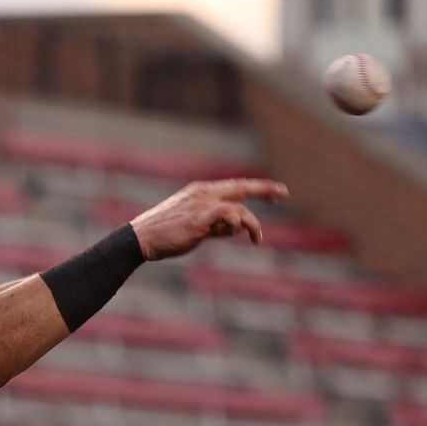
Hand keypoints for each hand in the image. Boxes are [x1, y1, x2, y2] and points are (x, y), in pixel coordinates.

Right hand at [130, 179, 286, 261]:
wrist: (142, 239)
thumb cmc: (167, 234)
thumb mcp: (197, 227)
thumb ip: (218, 225)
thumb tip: (238, 227)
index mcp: (203, 192)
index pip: (236, 186)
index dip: (258, 187)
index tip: (276, 191)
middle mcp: (204, 193)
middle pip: (242, 187)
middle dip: (265, 189)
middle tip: (284, 193)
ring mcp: (201, 204)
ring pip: (239, 209)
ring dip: (252, 224)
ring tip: (257, 239)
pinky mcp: (198, 218)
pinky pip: (226, 214)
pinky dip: (236, 221)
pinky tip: (238, 231)